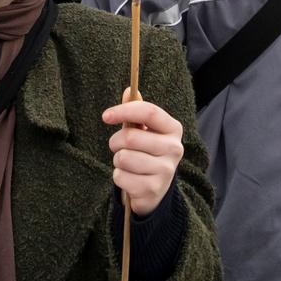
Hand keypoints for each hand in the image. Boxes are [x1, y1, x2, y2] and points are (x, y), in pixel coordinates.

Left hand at [102, 90, 184, 217]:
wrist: (155, 188)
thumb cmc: (146, 151)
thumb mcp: (143, 130)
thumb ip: (135, 110)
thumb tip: (129, 90)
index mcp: (173, 129)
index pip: (149, 112)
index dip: (124, 111)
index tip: (106, 116)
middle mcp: (174, 148)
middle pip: (131, 137)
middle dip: (115, 141)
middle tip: (117, 146)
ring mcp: (166, 170)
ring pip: (123, 158)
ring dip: (117, 160)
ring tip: (127, 163)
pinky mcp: (153, 189)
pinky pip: (121, 177)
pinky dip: (119, 177)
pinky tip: (130, 179)